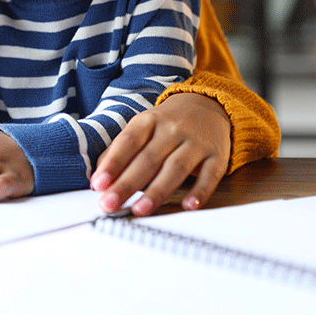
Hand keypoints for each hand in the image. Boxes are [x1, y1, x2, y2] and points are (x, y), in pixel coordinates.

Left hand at [90, 92, 230, 214]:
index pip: (128, 142)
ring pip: (175, 168)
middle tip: (110, 204)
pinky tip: (188, 206)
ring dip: (157, 191)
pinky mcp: (217, 156)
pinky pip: (210, 175)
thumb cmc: (166, 123)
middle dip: (127, 184)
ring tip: (140, 210)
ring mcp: (196, 143)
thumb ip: (119, 151)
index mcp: (148, 120)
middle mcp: (172, 130)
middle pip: (148, 159)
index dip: (113, 164)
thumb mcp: (141, 127)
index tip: (98, 184)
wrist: (208, 104)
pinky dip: (200, 191)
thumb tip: (98, 179)